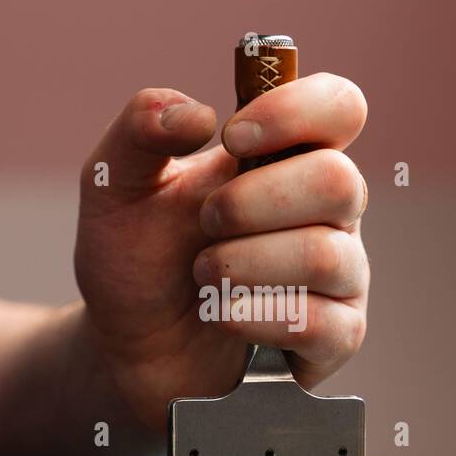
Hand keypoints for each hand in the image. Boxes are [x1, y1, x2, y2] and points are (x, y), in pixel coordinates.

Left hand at [74, 74, 369, 429]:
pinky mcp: (334, 338)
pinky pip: (324, 325)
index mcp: (287, 158)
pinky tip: (223, 317)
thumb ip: (140, 129)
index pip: (339, 108)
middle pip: (339, 182)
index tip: (232, 137)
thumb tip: (197, 113)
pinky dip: (260, 318)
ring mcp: (338, 275)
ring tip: (202, 277)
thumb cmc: (138, 260)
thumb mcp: (115, 184)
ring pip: (326, 256)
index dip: (296, 112)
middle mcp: (325, 212)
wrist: (127, 347)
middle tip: (204, 223)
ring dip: (244, 265)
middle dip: (253, 202)